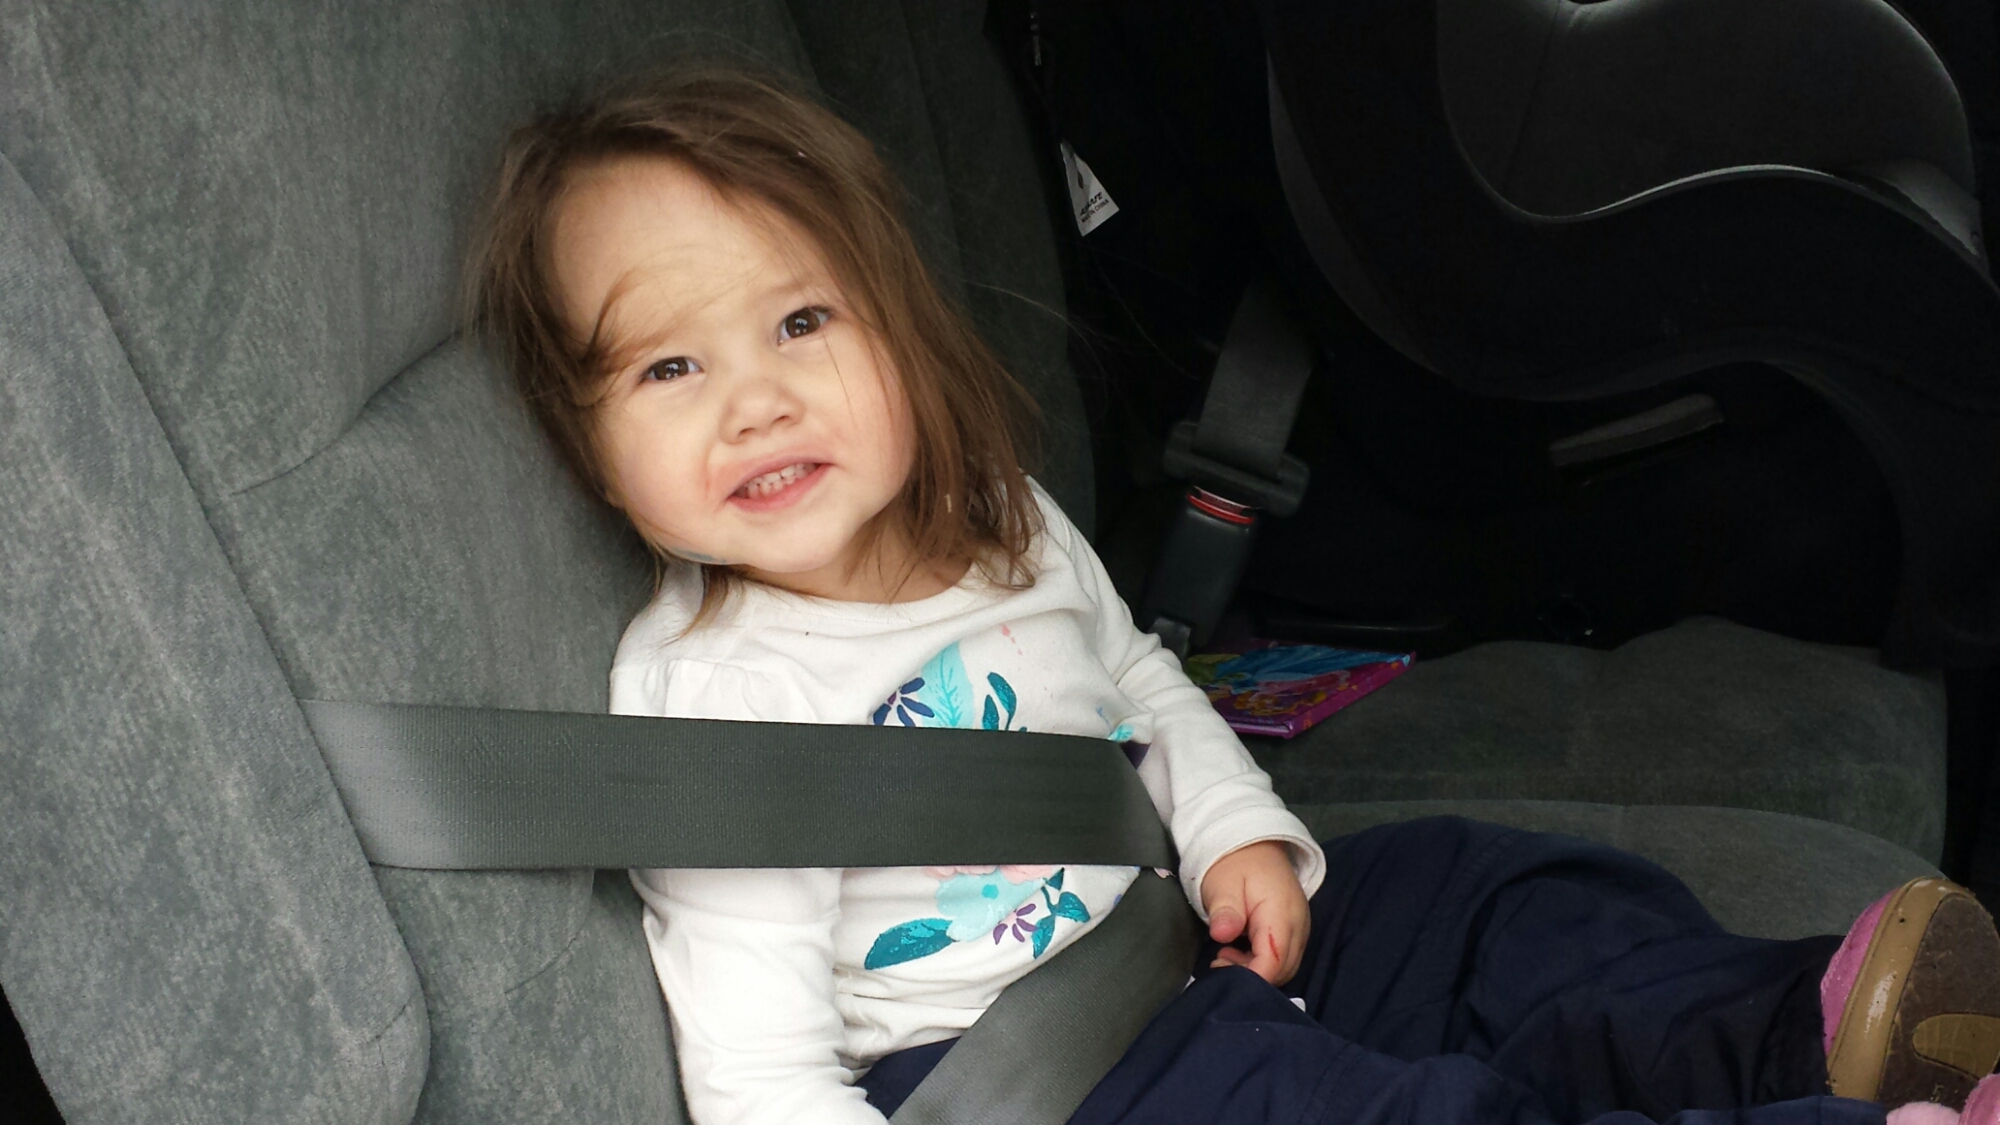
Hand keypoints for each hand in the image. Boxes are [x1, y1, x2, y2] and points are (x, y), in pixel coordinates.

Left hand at [1199, 840, 1309, 985]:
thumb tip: (1222, 934)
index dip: (1250, 975)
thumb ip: (1225, 911)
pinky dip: (1263, 961)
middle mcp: (1298, 924)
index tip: (1220, 969)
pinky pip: (1285, 955)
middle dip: (1252, 976)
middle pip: (1284, 970)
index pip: (1274, 961)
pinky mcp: (1295, 927)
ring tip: (1225, 956)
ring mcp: (1300, 926)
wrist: (1254, 843)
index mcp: (1281, 913)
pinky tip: (1239, 951)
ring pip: (1286, 966)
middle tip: (1219, 962)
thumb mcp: (1222, 883)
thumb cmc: (1234, 863)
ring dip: (1257, 969)